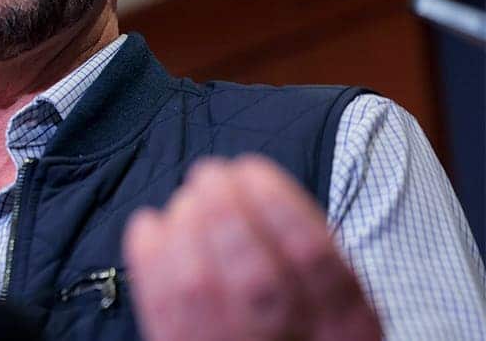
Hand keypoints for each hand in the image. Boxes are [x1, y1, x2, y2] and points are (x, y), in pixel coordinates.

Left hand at [122, 155, 381, 340]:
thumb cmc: (301, 321)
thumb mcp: (336, 298)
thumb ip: (309, 254)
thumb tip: (259, 190)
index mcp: (344, 325)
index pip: (313, 259)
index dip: (277, 203)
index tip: (251, 169)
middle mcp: (291, 340)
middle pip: (255, 278)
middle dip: (225, 213)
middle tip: (211, 174)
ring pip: (200, 291)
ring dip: (186, 231)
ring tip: (186, 199)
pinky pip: (160, 307)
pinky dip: (149, 257)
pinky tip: (149, 225)